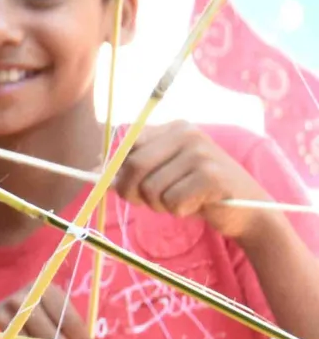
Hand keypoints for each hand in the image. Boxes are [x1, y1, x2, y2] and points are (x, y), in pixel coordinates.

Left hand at [113, 121, 281, 241]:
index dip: (117, 173)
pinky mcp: (212, 175)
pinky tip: (198, 204)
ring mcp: (201, 152)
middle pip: (133, 166)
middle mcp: (187, 133)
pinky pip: (173, 201)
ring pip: (151, 188)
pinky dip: (179, 211)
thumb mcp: (161, 175)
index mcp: (173, 128)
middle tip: (153, 202)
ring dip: (160, 205)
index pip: (126, 145)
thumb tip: (93, 170)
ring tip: (182, 200)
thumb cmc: (196, 192)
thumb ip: (131, 170)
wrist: (246, 208)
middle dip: (134, 193)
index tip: (127, 188)